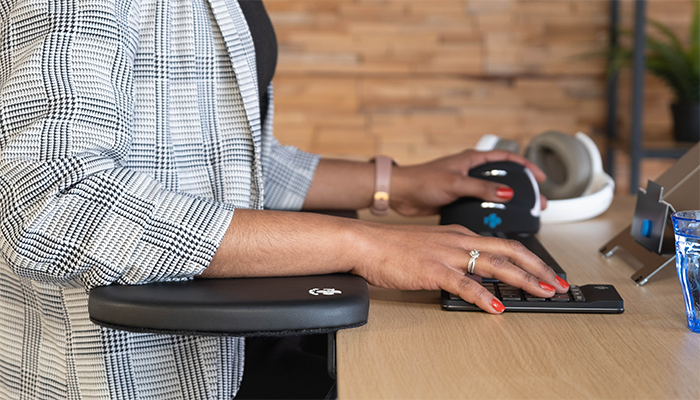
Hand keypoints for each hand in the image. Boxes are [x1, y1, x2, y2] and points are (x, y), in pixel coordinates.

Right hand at [203, 209, 568, 314]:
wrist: (364, 242)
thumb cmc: (391, 246)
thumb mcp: (430, 245)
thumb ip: (452, 255)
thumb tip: (469, 273)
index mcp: (459, 234)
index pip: (502, 243)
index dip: (528, 258)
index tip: (544, 271)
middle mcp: (458, 240)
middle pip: (509, 250)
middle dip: (538, 267)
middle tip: (558, 282)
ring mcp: (446, 254)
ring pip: (494, 263)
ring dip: (523, 279)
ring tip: (542, 292)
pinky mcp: (432, 269)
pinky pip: (464, 284)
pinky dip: (483, 296)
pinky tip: (495, 306)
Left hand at [391, 149, 547, 215]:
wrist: (400, 194)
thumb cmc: (421, 181)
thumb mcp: (455, 183)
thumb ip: (482, 189)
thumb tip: (507, 193)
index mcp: (472, 160)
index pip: (507, 159)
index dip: (526, 167)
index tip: (539, 178)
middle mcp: (470, 172)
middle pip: (503, 179)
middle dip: (521, 190)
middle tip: (536, 203)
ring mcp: (465, 188)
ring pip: (492, 195)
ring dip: (506, 205)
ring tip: (521, 216)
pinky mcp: (458, 202)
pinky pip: (480, 208)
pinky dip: (489, 215)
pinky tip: (496, 226)